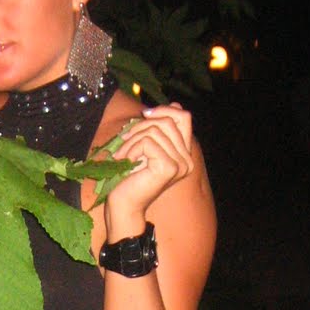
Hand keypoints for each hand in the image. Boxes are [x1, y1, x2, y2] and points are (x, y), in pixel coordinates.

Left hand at [104, 103, 194, 235]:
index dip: (165, 110)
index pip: (184, 117)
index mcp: (184, 154)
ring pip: (155, 130)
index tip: (144, 115)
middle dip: (141, 125)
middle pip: (168, 121)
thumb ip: (159, 129)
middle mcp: (187, 160)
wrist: (124, 205)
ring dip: (132, 139)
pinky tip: (126, 162)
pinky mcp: (169, 168)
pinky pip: (148, 142)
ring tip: (122, 153)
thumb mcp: (146, 147)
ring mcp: (180, 165)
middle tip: (124, 139)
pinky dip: (132, 148)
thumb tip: (175, 104)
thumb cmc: (130, 178)